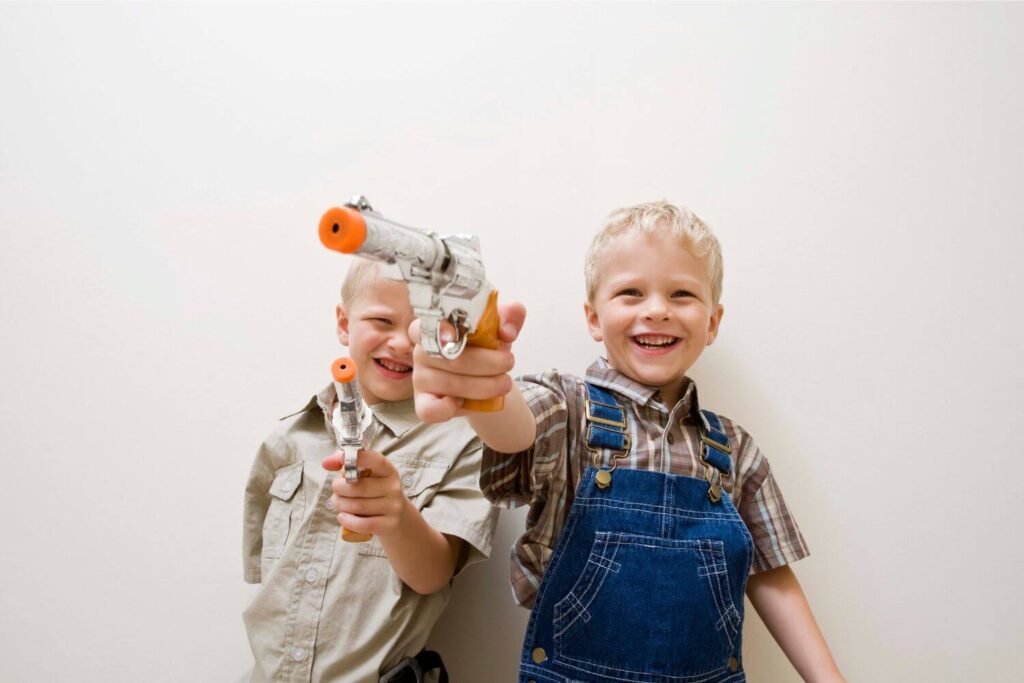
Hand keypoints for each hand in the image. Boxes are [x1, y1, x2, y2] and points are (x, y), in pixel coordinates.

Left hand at [321, 449, 407, 536]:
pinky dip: (348, 521)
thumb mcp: (367, 477)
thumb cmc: (375, 493)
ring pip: (358, 506)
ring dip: (340, 505)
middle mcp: (393, 487)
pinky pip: (363, 524)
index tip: (341, 458)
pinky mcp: (389, 524)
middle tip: (336, 490)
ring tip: (337, 503)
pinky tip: (342, 517)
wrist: (398, 518)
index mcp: (388, 471)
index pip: (375, 460)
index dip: (357, 458)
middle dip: (339, 488)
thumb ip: (347, 464)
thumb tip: (327, 463)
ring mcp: (393, 507)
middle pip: (359, 487)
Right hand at [409, 301, 525, 422]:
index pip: (430, 323)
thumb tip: (507, 330)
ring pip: (450, 385)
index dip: (445, 329)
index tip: (466, 333)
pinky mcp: (423, 402)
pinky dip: (448, 409)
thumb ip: (510, 315)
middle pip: (452, 359)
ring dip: (485, 386)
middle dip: (489, 363)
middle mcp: (421, 351)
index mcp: (433, 325)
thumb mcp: (501, 327)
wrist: (487, 378)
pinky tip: (464, 401)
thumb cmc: (486, 348)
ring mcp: (420, 378)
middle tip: (509, 363)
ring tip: (504, 383)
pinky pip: (429, 410)